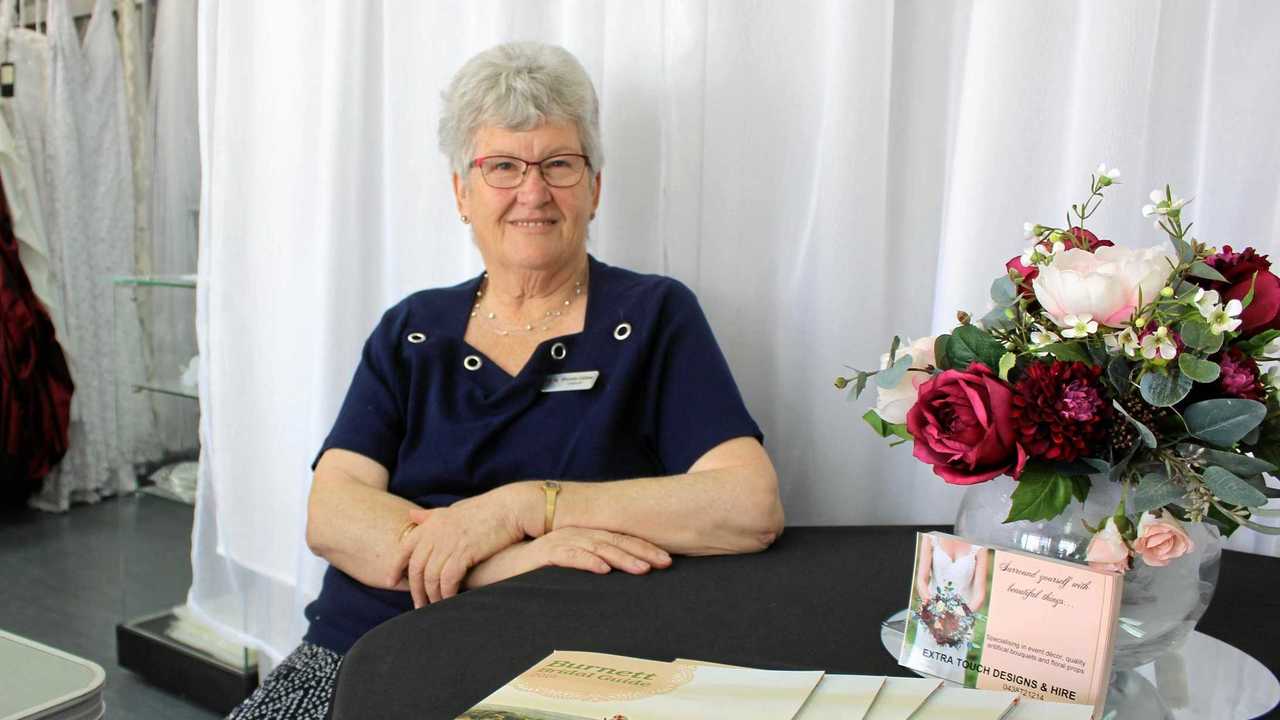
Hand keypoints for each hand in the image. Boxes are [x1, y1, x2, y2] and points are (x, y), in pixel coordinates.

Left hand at [402, 490, 525, 607]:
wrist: (511, 508)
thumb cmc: (484, 510)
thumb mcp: (453, 510)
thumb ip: (431, 516)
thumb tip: (412, 515)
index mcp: (431, 523)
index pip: (404, 548)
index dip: (395, 567)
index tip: (391, 582)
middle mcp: (435, 533)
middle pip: (416, 568)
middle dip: (415, 589)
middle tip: (418, 604)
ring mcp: (448, 543)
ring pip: (430, 577)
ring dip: (431, 596)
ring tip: (435, 607)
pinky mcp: (463, 553)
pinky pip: (447, 580)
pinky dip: (446, 593)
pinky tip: (449, 601)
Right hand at [465, 528, 673, 590]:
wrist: (486, 566)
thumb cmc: (524, 572)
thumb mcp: (560, 572)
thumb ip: (583, 570)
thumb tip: (612, 580)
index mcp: (578, 538)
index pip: (617, 540)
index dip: (643, 548)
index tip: (667, 560)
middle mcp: (570, 535)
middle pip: (613, 541)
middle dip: (642, 551)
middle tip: (667, 562)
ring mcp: (555, 542)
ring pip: (595, 547)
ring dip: (621, 557)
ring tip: (643, 569)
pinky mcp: (538, 554)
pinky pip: (566, 556)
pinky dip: (586, 561)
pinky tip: (603, 570)